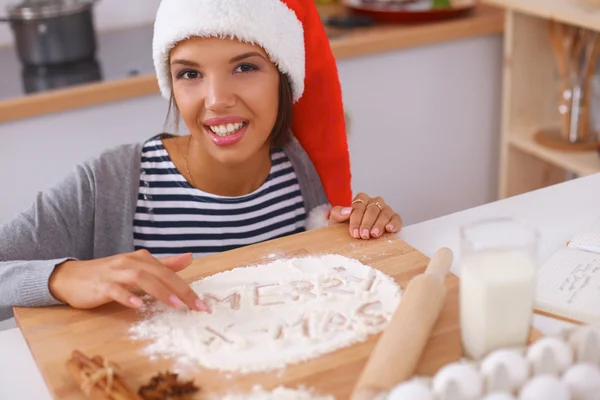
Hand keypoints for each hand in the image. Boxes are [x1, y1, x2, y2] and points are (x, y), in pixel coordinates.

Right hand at [48, 249, 210, 312]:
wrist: (70, 277)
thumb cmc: (108, 274)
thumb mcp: (138, 267)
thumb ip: (164, 265)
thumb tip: (189, 258)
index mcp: (142, 259)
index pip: (170, 272)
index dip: (188, 288)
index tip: (203, 305)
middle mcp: (130, 263)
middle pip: (160, 274)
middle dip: (181, 290)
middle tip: (197, 307)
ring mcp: (115, 274)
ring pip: (141, 279)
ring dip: (160, 291)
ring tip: (176, 305)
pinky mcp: (101, 286)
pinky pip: (115, 290)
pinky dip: (127, 296)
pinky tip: (138, 305)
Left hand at [329, 193, 402, 239]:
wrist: (353, 237)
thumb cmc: (345, 228)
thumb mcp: (336, 221)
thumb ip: (338, 213)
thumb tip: (347, 210)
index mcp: (361, 200)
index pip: (359, 206)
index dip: (356, 220)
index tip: (354, 232)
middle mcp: (374, 202)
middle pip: (372, 209)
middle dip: (367, 223)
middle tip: (363, 235)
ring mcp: (385, 209)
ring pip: (384, 213)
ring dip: (379, 224)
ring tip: (374, 235)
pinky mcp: (394, 218)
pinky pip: (396, 218)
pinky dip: (394, 223)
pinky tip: (389, 229)